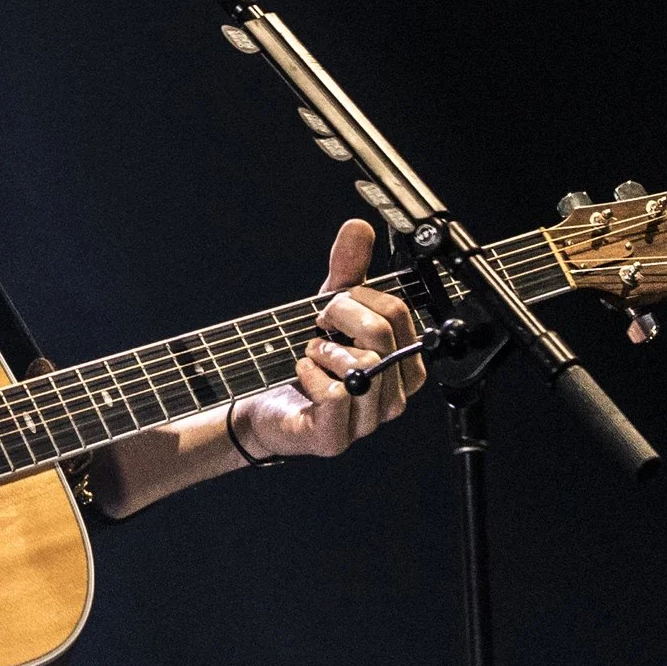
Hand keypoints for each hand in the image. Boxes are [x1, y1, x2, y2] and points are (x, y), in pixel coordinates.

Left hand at [233, 218, 425, 460]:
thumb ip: (348, 270)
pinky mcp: (335, 439)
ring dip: (324, 349)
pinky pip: (335, 396)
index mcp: (402, 366)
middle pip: (382, 335)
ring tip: (311, 351)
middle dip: (340, 315)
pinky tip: (302, 372)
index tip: (335, 304)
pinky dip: (311, 373)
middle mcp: (393, 397)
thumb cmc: (308, 359)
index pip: (399, 314)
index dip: (361, 297)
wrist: (264, 403)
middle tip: (318, 324)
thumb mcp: (328, 309)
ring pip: (363, 367)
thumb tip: (359, 226)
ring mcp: (367, 422)